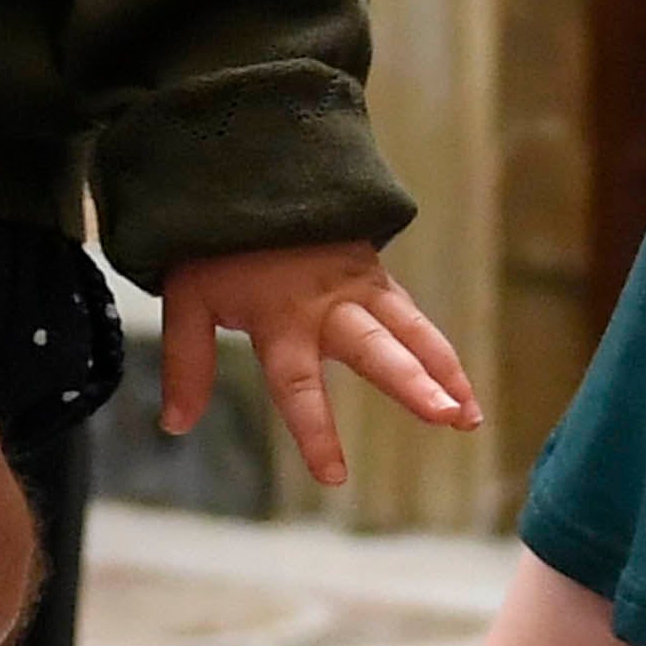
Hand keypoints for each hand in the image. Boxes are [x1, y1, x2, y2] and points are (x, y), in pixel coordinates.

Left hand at [158, 240, 479, 492]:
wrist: (252, 168)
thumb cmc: (217, 246)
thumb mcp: (188, 300)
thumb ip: (187, 364)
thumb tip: (175, 425)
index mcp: (280, 319)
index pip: (299, 386)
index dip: (317, 432)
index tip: (335, 477)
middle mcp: (328, 306)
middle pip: (377, 350)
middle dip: (413, 384)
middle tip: (444, 416)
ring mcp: (360, 287)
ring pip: (412, 332)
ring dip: (446, 373)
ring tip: (469, 417)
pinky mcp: (376, 275)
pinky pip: (414, 318)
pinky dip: (440, 353)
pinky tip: (462, 389)